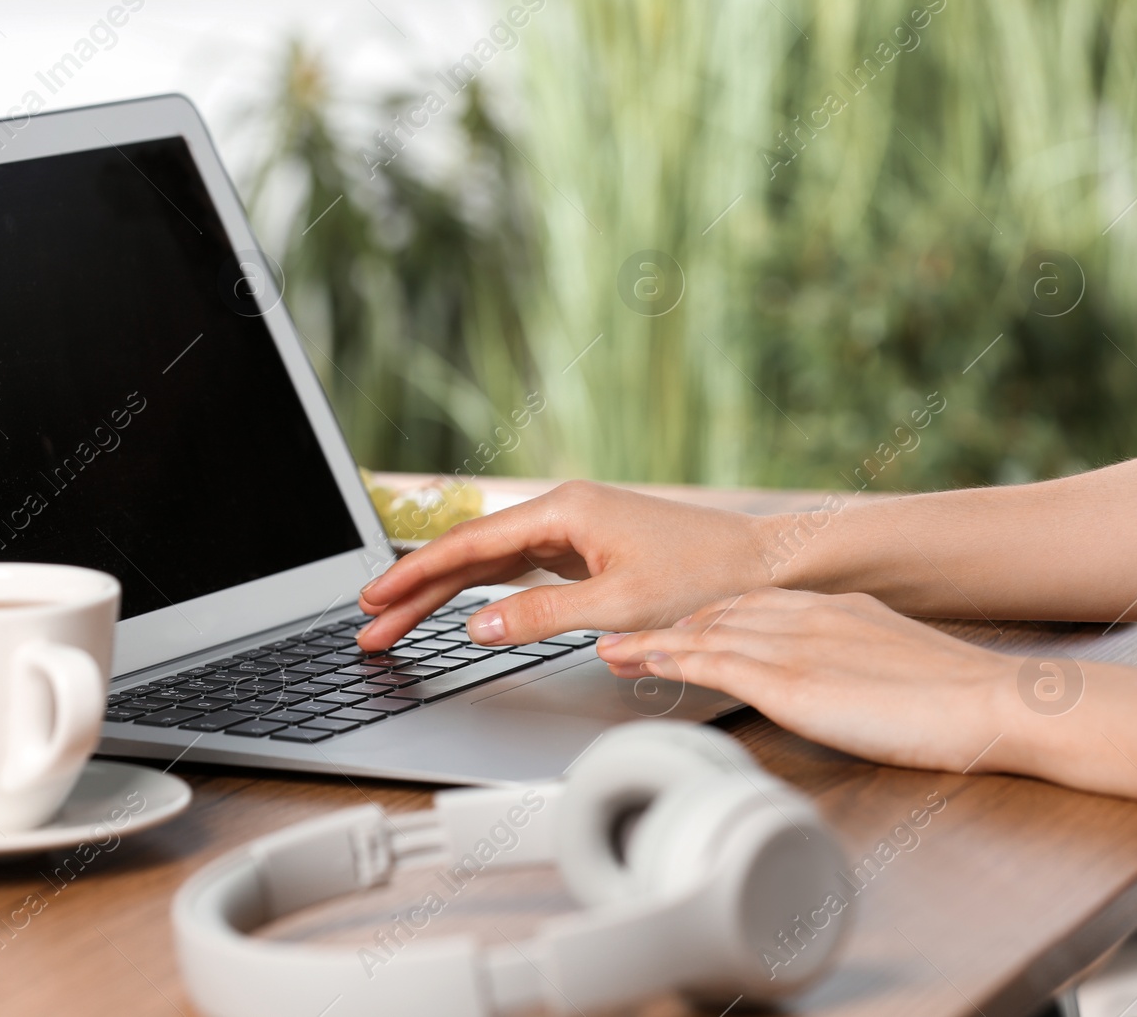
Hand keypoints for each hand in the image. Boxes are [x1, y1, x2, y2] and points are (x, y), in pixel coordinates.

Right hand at [355, 481, 773, 651]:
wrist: (766, 566)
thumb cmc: (705, 577)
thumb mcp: (618, 606)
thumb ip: (540, 619)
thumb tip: (475, 627)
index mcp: (563, 511)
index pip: (468, 546)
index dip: (414, 575)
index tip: (373, 598)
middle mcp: (563, 513)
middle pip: (470, 555)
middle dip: (416, 591)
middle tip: (370, 625)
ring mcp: (575, 532)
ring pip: (491, 564)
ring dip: (445, 594)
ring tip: (398, 622)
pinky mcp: (589, 553)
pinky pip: (520, 571)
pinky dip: (485, 592)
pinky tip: (462, 607)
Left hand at [595, 587, 1016, 773]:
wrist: (994, 700)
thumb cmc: (963, 696)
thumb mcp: (900, 661)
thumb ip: (862, 662)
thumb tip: (848, 680)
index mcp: (836, 608)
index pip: (755, 605)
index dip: (708, 616)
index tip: (678, 623)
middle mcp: (808, 615)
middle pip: (719, 613)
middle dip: (670, 624)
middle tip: (626, 633)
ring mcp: (795, 645)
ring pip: (704, 634)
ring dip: (652, 641)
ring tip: (611, 648)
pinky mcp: (790, 679)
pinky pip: (712, 663)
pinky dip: (669, 659)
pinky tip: (641, 662)